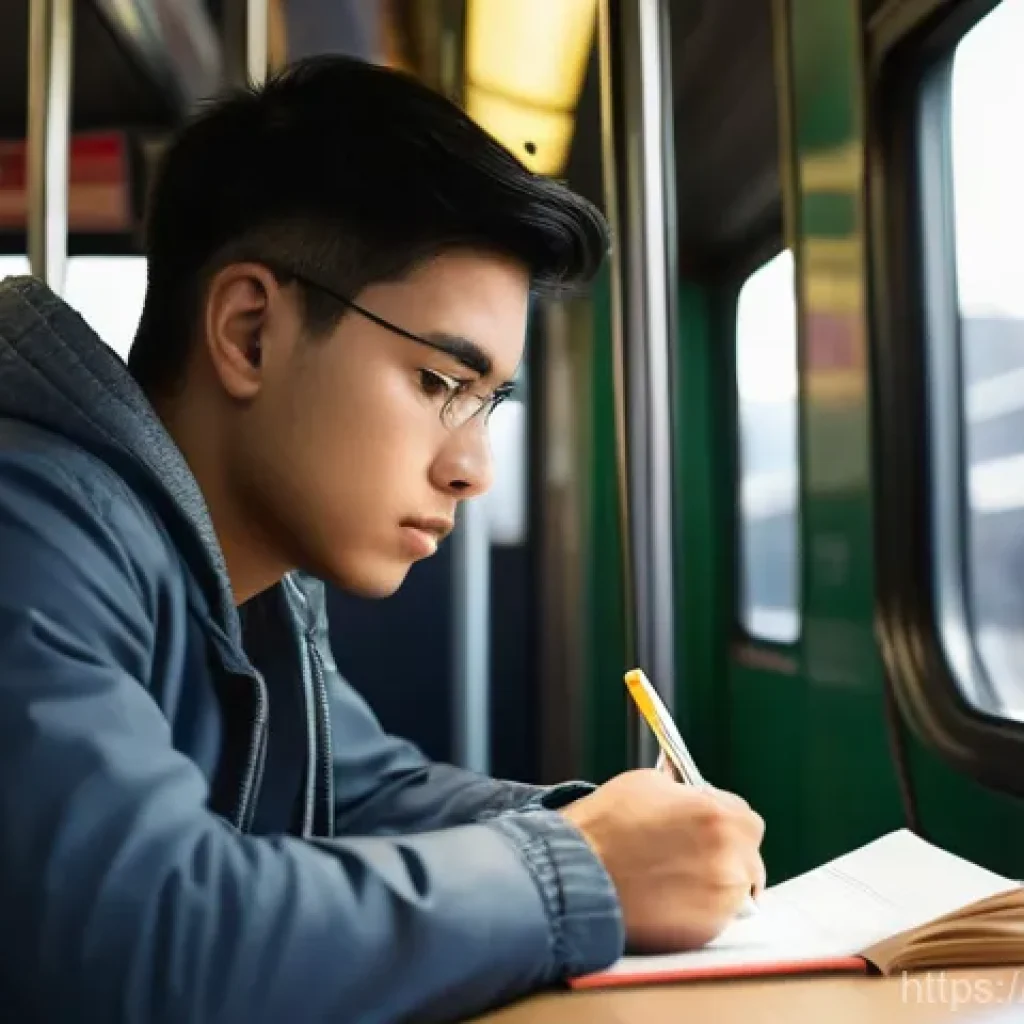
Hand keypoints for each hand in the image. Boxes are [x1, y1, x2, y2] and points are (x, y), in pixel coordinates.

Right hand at [560, 769, 765, 951]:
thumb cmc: (604, 828)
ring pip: (735, 887)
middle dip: (727, 851)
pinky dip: (700, 908)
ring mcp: (721, 899)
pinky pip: (717, 916)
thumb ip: (684, 793)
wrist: (576, 875)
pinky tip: (669, 897)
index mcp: (717, 816)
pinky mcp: (706, 930)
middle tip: (693, 852)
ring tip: (675, 877)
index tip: (709, 824)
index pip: (747, 817)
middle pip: (748, 854)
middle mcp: (728, 858)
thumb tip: (692, 797)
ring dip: (715, 881)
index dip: (724, 818)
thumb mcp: (646, 784)